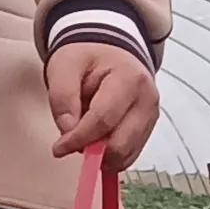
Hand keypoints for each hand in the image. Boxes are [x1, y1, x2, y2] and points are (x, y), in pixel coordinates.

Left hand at [46, 38, 160, 166]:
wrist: (110, 53)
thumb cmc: (87, 58)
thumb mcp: (65, 67)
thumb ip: (62, 97)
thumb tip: (68, 130)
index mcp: (129, 78)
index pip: (104, 119)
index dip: (79, 139)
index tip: (58, 148)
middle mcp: (147, 99)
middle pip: (120, 144)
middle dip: (93, 151)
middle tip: (72, 142)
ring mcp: (150, 116)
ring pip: (125, 155)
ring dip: (101, 154)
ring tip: (86, 132)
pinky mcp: (148, 129)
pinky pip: (128, 155)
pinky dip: (110, 156)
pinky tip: (97, 138)